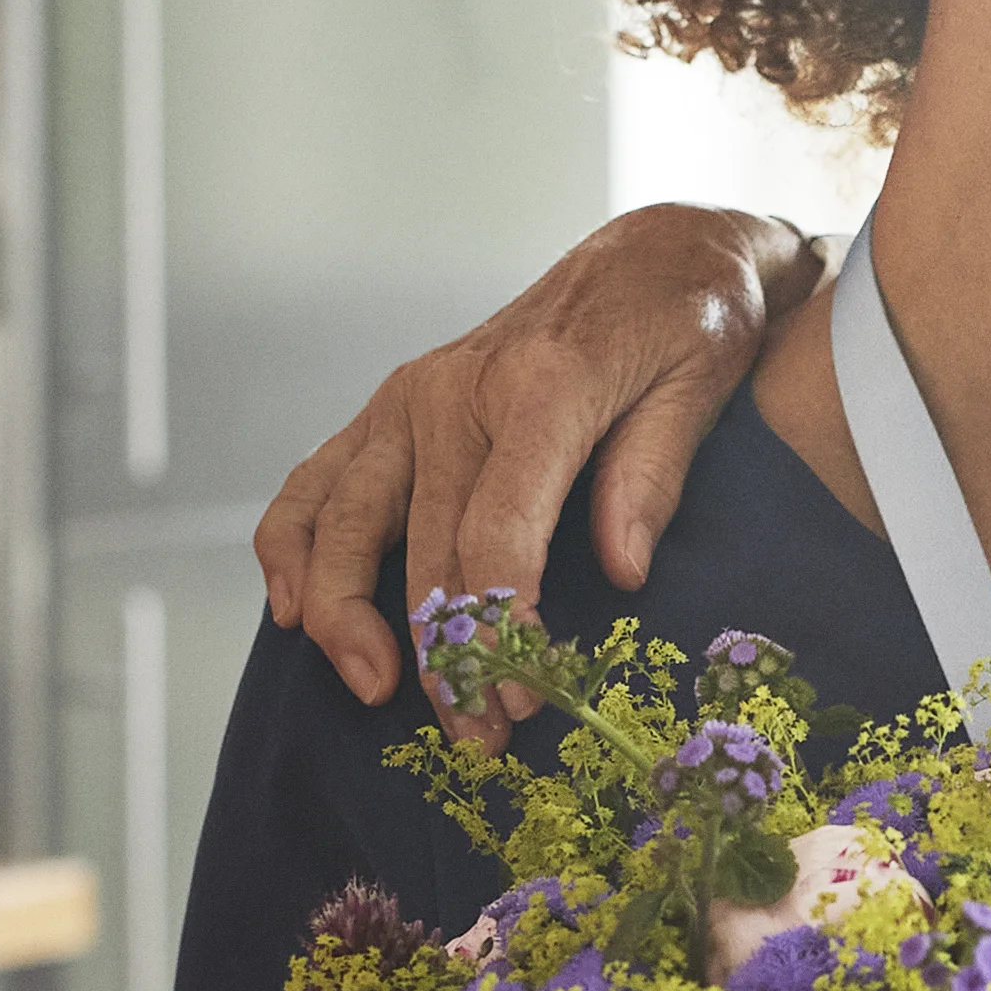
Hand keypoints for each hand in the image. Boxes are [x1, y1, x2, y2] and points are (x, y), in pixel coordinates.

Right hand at [254, 206, 816, 726]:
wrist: (651, 252)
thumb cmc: (688, 321)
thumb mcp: (702, 382)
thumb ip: (654, 474)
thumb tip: (622, 572)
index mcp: (541, 386)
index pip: (498, 526)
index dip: (498, 622)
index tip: (521, 697)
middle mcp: (455, 390)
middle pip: (423, 546)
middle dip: (444, 653)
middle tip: (478, 738)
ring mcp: (409, 398)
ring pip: (342, 520)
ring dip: (346, 617)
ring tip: (374, 692)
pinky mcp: (390, 409)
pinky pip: (314, 482)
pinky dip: (289, 548)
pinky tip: (292, 614)